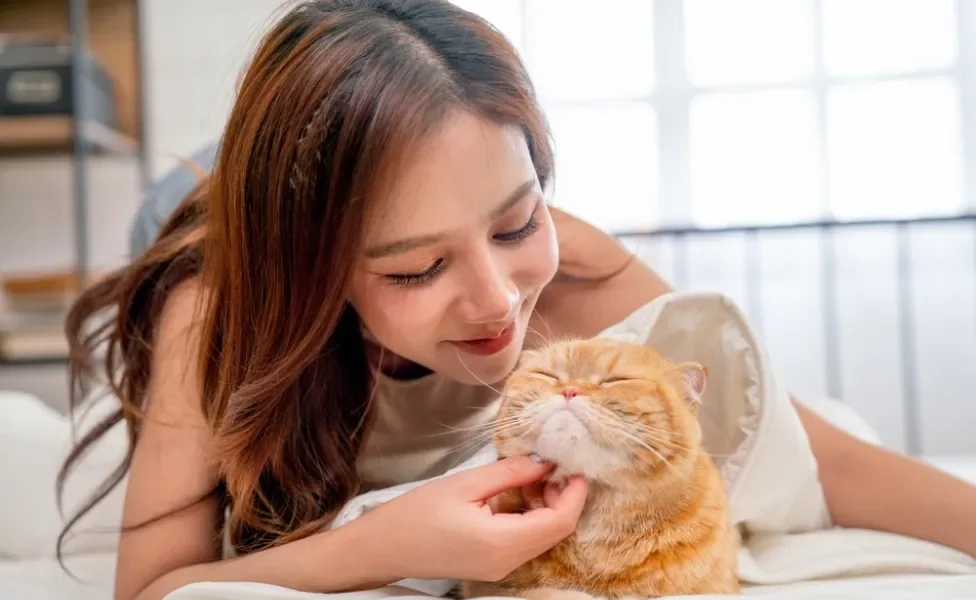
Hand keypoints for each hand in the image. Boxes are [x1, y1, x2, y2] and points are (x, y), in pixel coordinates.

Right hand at [354, 455, 587, 582]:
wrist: (381, 548)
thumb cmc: (415, 514)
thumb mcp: (466, 483)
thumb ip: (510, 472)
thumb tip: (545, 461)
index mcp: (502, 544)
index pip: (560, 522)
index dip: (575, 492)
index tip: (576, 463)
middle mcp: (507, 563)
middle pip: (555, 531)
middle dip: (561, 496)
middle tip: (550, 462)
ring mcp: (500, 568)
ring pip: (542, 536)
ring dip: (545, 505)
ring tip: (529, 474)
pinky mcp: (491, 564)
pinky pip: (524, 540)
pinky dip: (529, 516)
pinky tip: (515, 492)